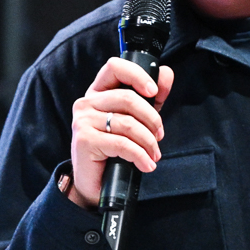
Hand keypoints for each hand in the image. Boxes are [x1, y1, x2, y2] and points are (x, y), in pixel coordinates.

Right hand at [67, 57, 174, 208]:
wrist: (95, 183)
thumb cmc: (114, 149)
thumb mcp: (136, 119)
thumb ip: (151, 98)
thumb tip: (166, 74)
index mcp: (98, 92)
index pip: (115, 67)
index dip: (137, 75)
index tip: (153, 92)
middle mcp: (87, 102)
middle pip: (128, 99)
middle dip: (152, 119)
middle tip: (159, 136)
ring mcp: (83, 121)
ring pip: (128, 124)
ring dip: (148, 142)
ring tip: (153, 154)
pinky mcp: (85, 141)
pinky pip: (122, 144)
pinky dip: (140, 156)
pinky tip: (146, 164)